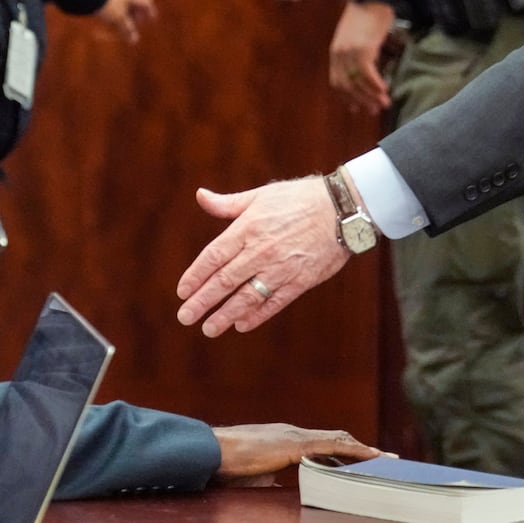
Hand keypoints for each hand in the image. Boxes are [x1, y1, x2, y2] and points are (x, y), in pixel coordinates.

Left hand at [93, 0, 156, 44]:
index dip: (149, 12)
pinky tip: (107, 15)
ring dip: (124, 11)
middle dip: (136, 12)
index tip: (151, 18)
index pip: (146, 2)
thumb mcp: (118, 19)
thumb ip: (126, 29)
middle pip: (134, 1)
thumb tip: (134, 40)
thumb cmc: (106, 3)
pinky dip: (113, 8)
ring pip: (122, 1)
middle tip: (136, 22)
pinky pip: (112, 0)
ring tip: (120, 21)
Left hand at [176, 178, 348, 335]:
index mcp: (247, 228)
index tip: (182, 292)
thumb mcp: (260, 195)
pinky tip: (242, 325)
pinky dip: (257, 315)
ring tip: (209, 329)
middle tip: (186, 317)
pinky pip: (275, 302)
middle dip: (203, 301)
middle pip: (225, 280)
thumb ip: (228, 203)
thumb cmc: (298, 198)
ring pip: (247, 296)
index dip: (195, 275)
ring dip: (226, 314)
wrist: (341, 209)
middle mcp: (260, 250)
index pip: (213, 256)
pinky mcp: (300, 281)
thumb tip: (200, 196)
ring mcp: (281, 268)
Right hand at [210, 423, 380, 485]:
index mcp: (285, 440)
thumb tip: (281, 491)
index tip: (361, 460)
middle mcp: (293, 434)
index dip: (343, 452)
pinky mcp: (296, 445)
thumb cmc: (229, 466)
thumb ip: (274, 479)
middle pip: (336, 439)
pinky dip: (356, 450)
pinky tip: (372, 457)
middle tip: (384, 460)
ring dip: (364, 450)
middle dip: (360, 450)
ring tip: (387, 459)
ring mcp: (295, 437)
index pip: (322, 444)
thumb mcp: (258, 475)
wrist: (212, 452)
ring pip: (339, 440)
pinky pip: (333, 446)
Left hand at [329, 0, 395, 114]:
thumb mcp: (356, 36)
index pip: (337, 82)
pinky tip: (384, 90)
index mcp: (335, 52)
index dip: (347, 97)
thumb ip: (357, 53)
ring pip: (357, 82)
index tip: (357, 108)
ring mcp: (350, 51)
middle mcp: (339, 54)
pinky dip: (375, 84)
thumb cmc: (368, 13)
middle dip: (361, 100)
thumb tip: (368, 70)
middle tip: (374, 110)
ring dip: (371, 96)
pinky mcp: (363, 48)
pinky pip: (367, 73)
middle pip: (346, 86)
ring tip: (384, 104)